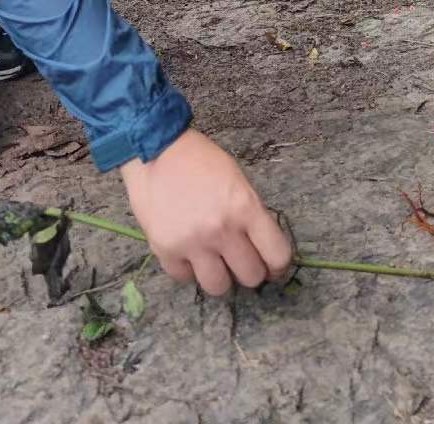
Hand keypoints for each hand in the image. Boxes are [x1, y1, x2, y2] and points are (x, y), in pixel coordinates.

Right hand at [119, 129, 292, 295]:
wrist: (156, 148)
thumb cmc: (200, 160)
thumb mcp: (238, 181)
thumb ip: (250, 215)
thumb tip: (260, 248)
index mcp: (245, 208)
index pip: (277, 255)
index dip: (277, 266)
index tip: (271, 266)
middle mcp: (221, 230)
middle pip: (250, 277)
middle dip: (248, 270)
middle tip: (239, 260)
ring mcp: (192, 243)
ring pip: (218, 286)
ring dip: (219, 276)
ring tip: (213, 262)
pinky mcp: (165, 249)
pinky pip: (184, 277)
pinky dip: (188, 269)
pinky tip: (187, 253)